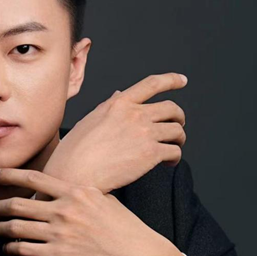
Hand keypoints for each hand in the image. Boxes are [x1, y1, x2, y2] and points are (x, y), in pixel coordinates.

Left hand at [0, 167, 172, 255]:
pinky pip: (24, 250)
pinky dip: (10, 249)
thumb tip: (65, 189)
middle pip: (18, 204)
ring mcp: (60, 233)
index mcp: (74, 192)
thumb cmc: (125, 228)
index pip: (33, 178)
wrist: (139, 255)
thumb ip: (80, 194)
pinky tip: (7, 250)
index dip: (8, 175)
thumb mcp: (104, 199)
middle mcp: (64, 210)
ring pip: (16, 227)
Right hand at [41, 72, 187, 194]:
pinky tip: (168, 163)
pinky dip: (175, 158)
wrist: (74, 174)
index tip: (182, 80)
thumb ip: (108, 107)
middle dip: (179, 117)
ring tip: (173, 148)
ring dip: (179, 139)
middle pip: (171, 108)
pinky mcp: (150, 154)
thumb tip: (119, 95)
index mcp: (118, 104)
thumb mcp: (89, 121)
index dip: (171, 80)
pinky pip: (175, 151)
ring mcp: (144, 134)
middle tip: (177, 125)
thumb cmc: (75, 152)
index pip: (151, 84)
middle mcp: (134, 115)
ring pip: (177, 131)